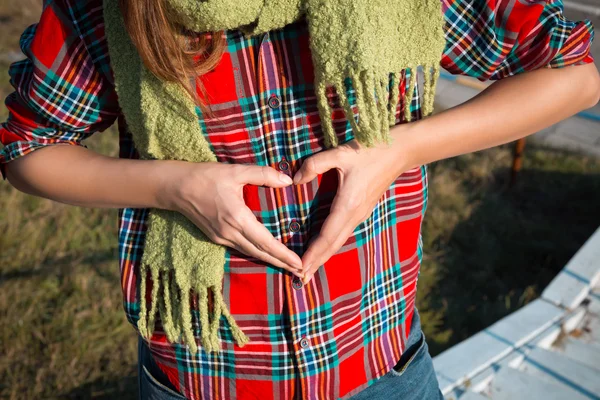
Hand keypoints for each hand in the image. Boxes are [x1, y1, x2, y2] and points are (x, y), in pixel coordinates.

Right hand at [164, 162, 302, 276]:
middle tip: (301, 272)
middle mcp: (230, 232)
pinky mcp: (216, 237)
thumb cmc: (206, 176)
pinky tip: (265, 254)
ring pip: (250, 253)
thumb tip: (287, 181)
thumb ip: (263, 175)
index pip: (266, 242)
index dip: (283, 254)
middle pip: (260, 253)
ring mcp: (221, 237)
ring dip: (269, 260)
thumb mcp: (236, 171)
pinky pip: (240, 249)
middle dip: (281, 263)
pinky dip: (255, 253)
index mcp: (238, 218)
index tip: (299, 263)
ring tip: (287, 266)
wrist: (176, 187)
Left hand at [293, 140, 405, 283]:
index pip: (326, 236)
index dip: (313, 253)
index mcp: (348, 205)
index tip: (300, 268)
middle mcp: (355, 215)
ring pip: (338, 241)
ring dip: (323, 256)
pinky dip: (330, 245)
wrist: (399, 152)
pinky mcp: (362, 210)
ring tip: (308, 269)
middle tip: (299, 280)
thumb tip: (294, 180)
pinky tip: (323, 248)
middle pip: (332, 245)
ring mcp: (360, 214)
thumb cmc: (370, 151)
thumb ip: (315, 165)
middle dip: (316, 262)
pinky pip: (343, 233)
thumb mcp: (340, 153)